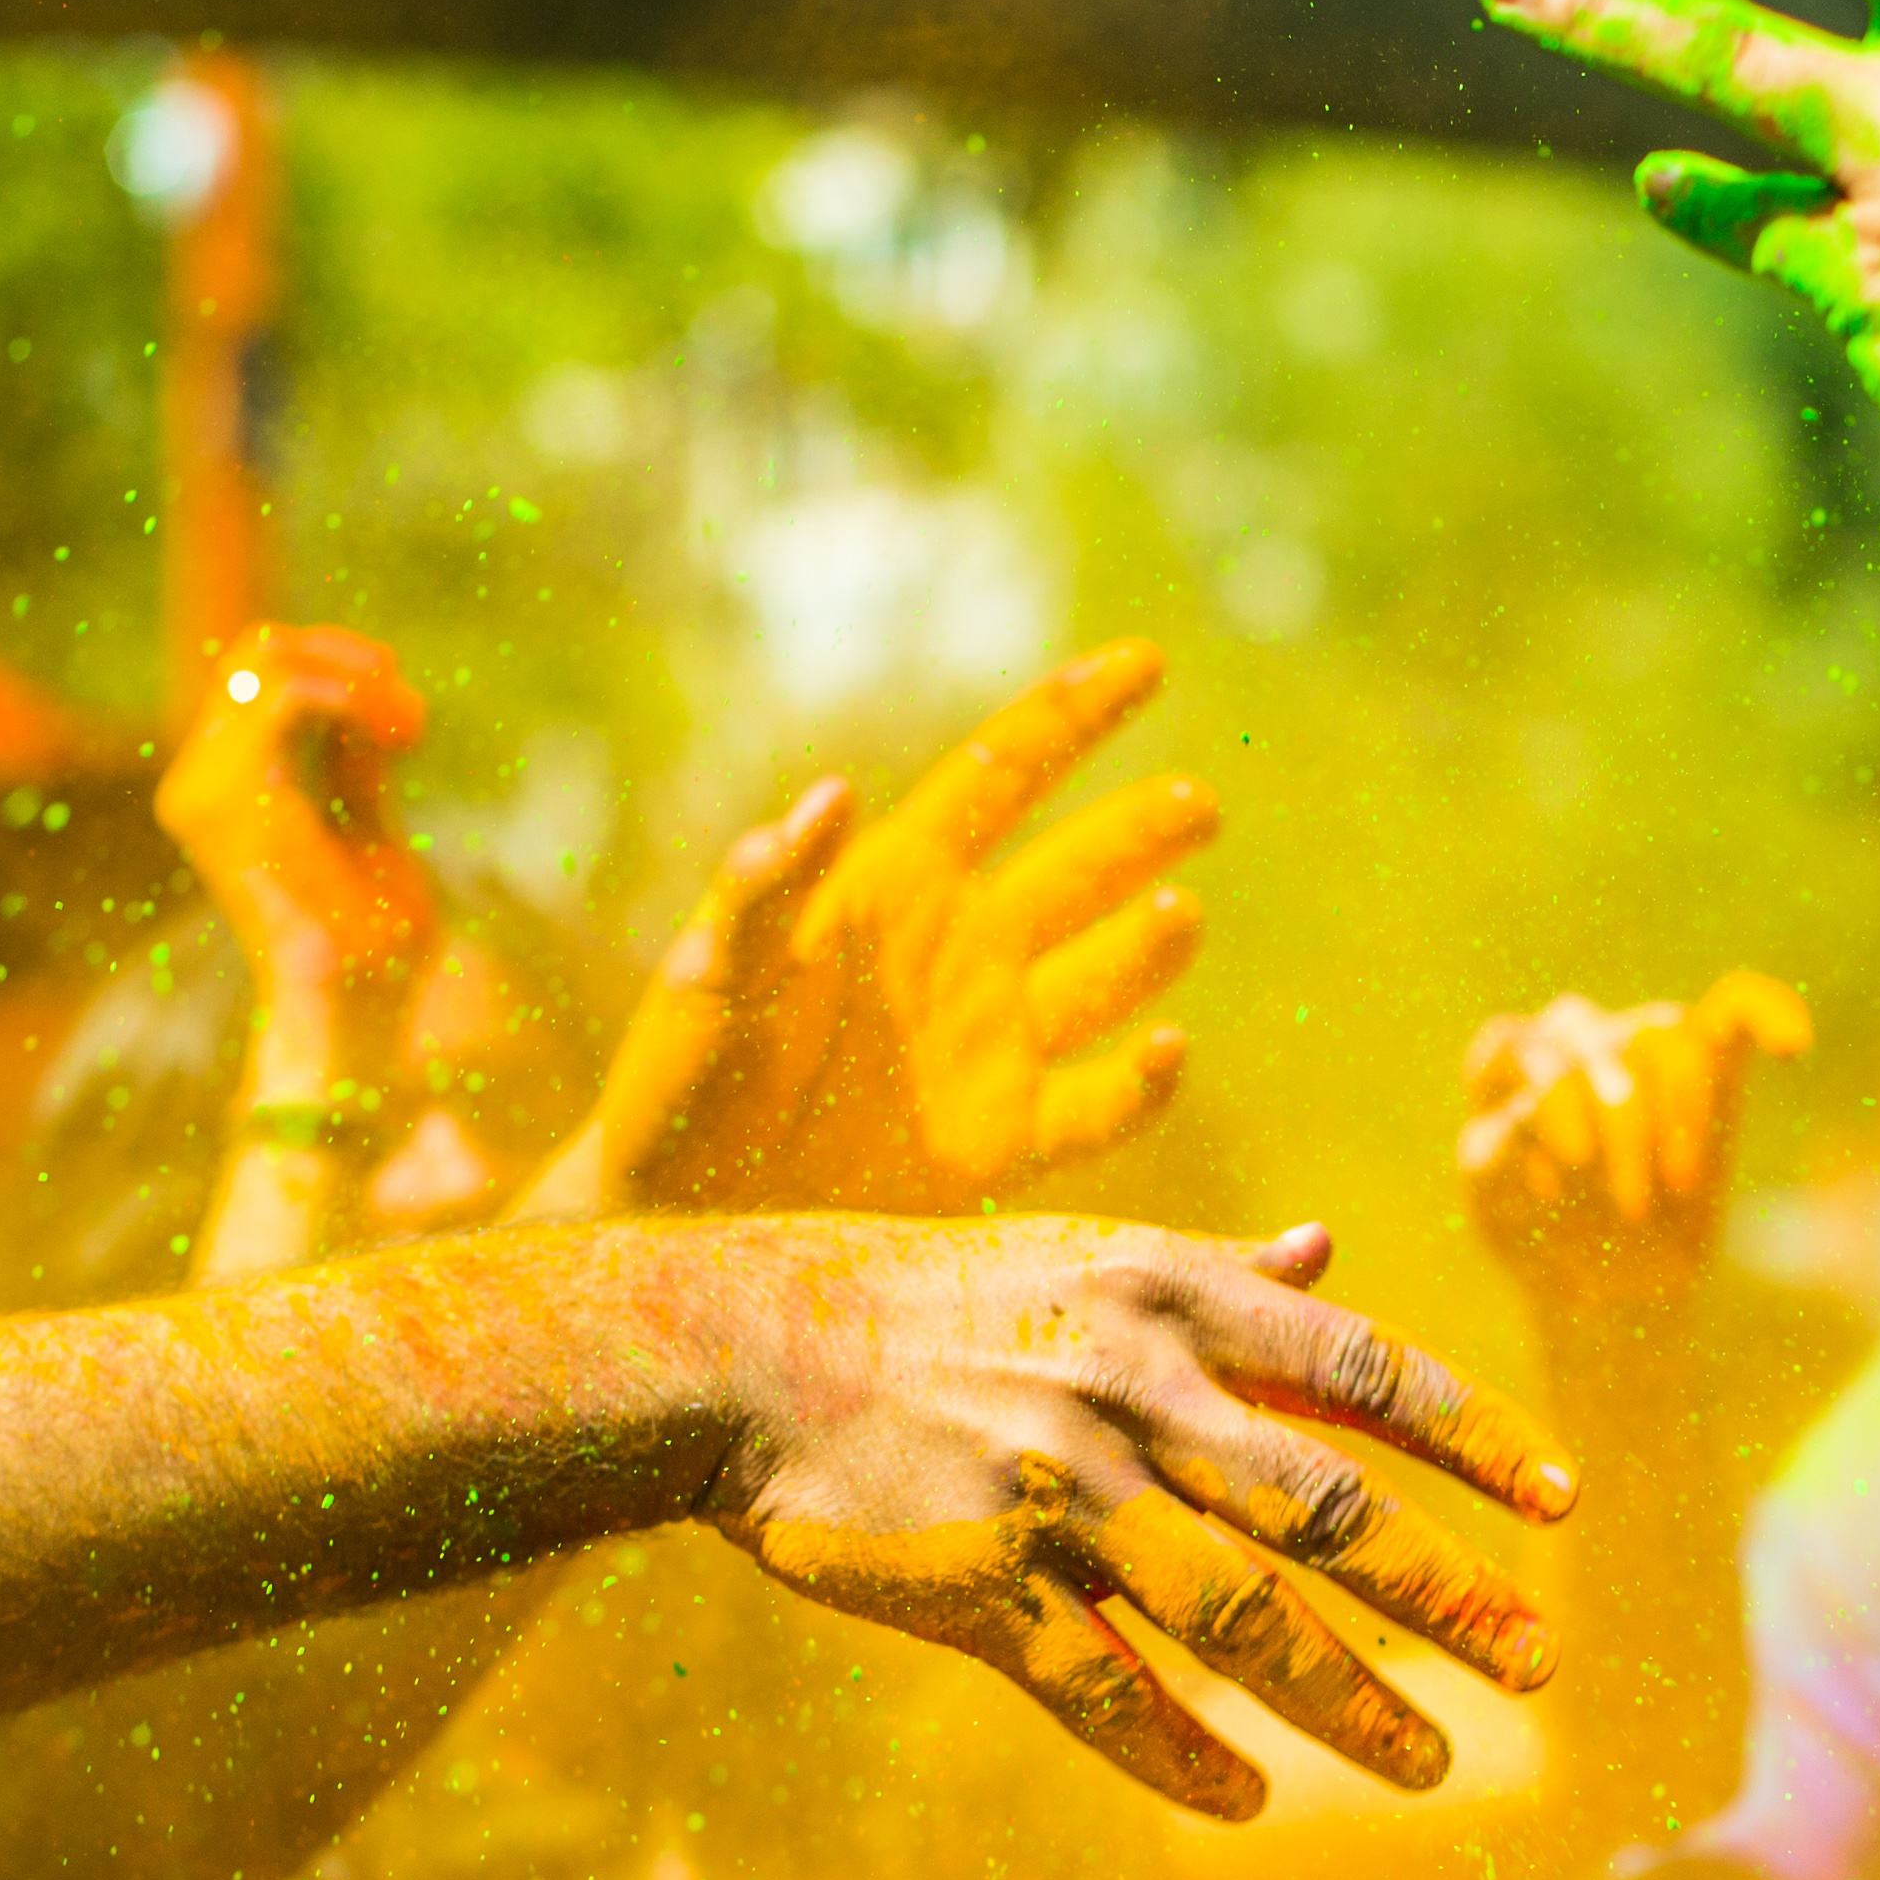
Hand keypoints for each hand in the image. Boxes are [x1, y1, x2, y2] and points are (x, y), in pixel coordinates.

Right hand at [155, 623, 443, 1003]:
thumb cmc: (371, 952)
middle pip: (259, 650)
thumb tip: (364, 696)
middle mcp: (205, 781)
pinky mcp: (229, 790)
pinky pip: (282, 691)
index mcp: (234, 793)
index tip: (408, 723)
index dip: (341, 670)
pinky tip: (398, 735)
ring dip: (353, 673)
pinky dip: (350, 691)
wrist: (352, 1016)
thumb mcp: (372, 836)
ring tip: (406, 726)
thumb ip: (356, 770)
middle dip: (349, 660)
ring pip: (265, 655)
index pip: (262, 677)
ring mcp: (206, 784)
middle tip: (408, 715)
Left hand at [554, 645, 1210, 1221]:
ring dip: (1150, 943)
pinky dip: (1143, 1084)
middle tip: (1200, 805)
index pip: (1001, 775)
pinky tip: (1166, 1050)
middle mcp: (961, 950)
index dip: (1074, 716)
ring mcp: (992, 1043)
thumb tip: (834, 793)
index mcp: (894, 885)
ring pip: (1105, 973)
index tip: (1146, 663)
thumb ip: (765, 886)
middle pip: (1079, 868)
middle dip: (1141, 830)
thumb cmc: (680, 1079)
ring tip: (1181, 913)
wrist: (684, 1216)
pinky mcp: (1007, 1141)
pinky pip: (1100, 1106)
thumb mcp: (708, 972)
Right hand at [710, 1215, 1571, 1820]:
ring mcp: (1058, 1494)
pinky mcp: (981, 1585)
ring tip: (1432, 1766)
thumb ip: (1223, 1274)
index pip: (1365, 1369)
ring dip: (1349, 1702)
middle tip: (1541, 1662)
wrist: (748, 1349)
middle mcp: (1134, 1391)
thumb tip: (1333, 1249)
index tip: (1564, 1503)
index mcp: (1173, 1299)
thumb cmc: (933, 1298)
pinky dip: (1181, 1757)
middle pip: (1329, 1509)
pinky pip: (1106, 1690)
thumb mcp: (1087, 1254)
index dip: (1475, 1438)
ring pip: (1239, 1618)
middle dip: (1449, 1595)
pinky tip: (1250, 1802)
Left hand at [1458, 973, 1811, 1321]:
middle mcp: (1572, 1047)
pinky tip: (1792, 1045)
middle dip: (1620, 1124)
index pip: (1511, 1045)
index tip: (1572, 1170)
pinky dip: (1768, 1013)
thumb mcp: (1502, 1217)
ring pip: (1658, 1029)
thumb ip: (1498, 1158)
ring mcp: (1636, 1052)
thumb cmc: (1546, 1246)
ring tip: (1682, 1185)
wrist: (1610, 1292)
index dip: (1544, 1101)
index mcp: (1508, 1075)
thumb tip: (1526, 1112)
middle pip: (1592, 1037)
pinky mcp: (1704, 1066)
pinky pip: (1736, 1007)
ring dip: (1676, 1109)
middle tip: (1632, 1210)